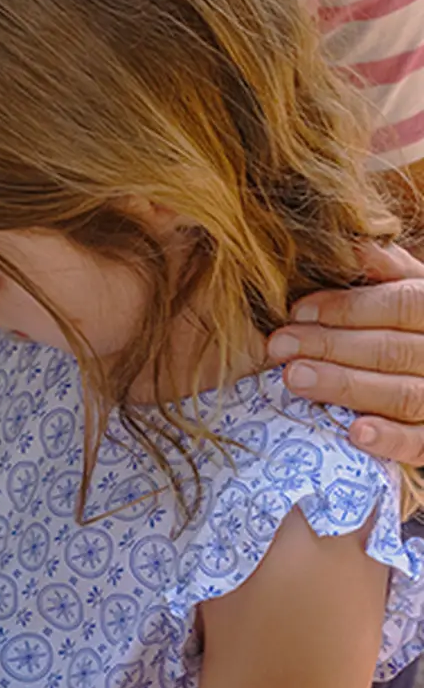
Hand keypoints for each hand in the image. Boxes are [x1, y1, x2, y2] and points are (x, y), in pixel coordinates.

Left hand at [269, 243, 423, 462]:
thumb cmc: (418, 330)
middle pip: (393, 348)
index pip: (402, 303)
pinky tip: (353, 432)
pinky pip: (420, 443)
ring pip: (404, 394)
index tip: (297, 312)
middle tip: (278, 346)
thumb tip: (351, 244)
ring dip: (347, 386)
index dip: (349, 307)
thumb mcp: (414, 291)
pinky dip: (389, 438)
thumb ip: (388, 271)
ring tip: (294, 378)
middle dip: (331, 346)